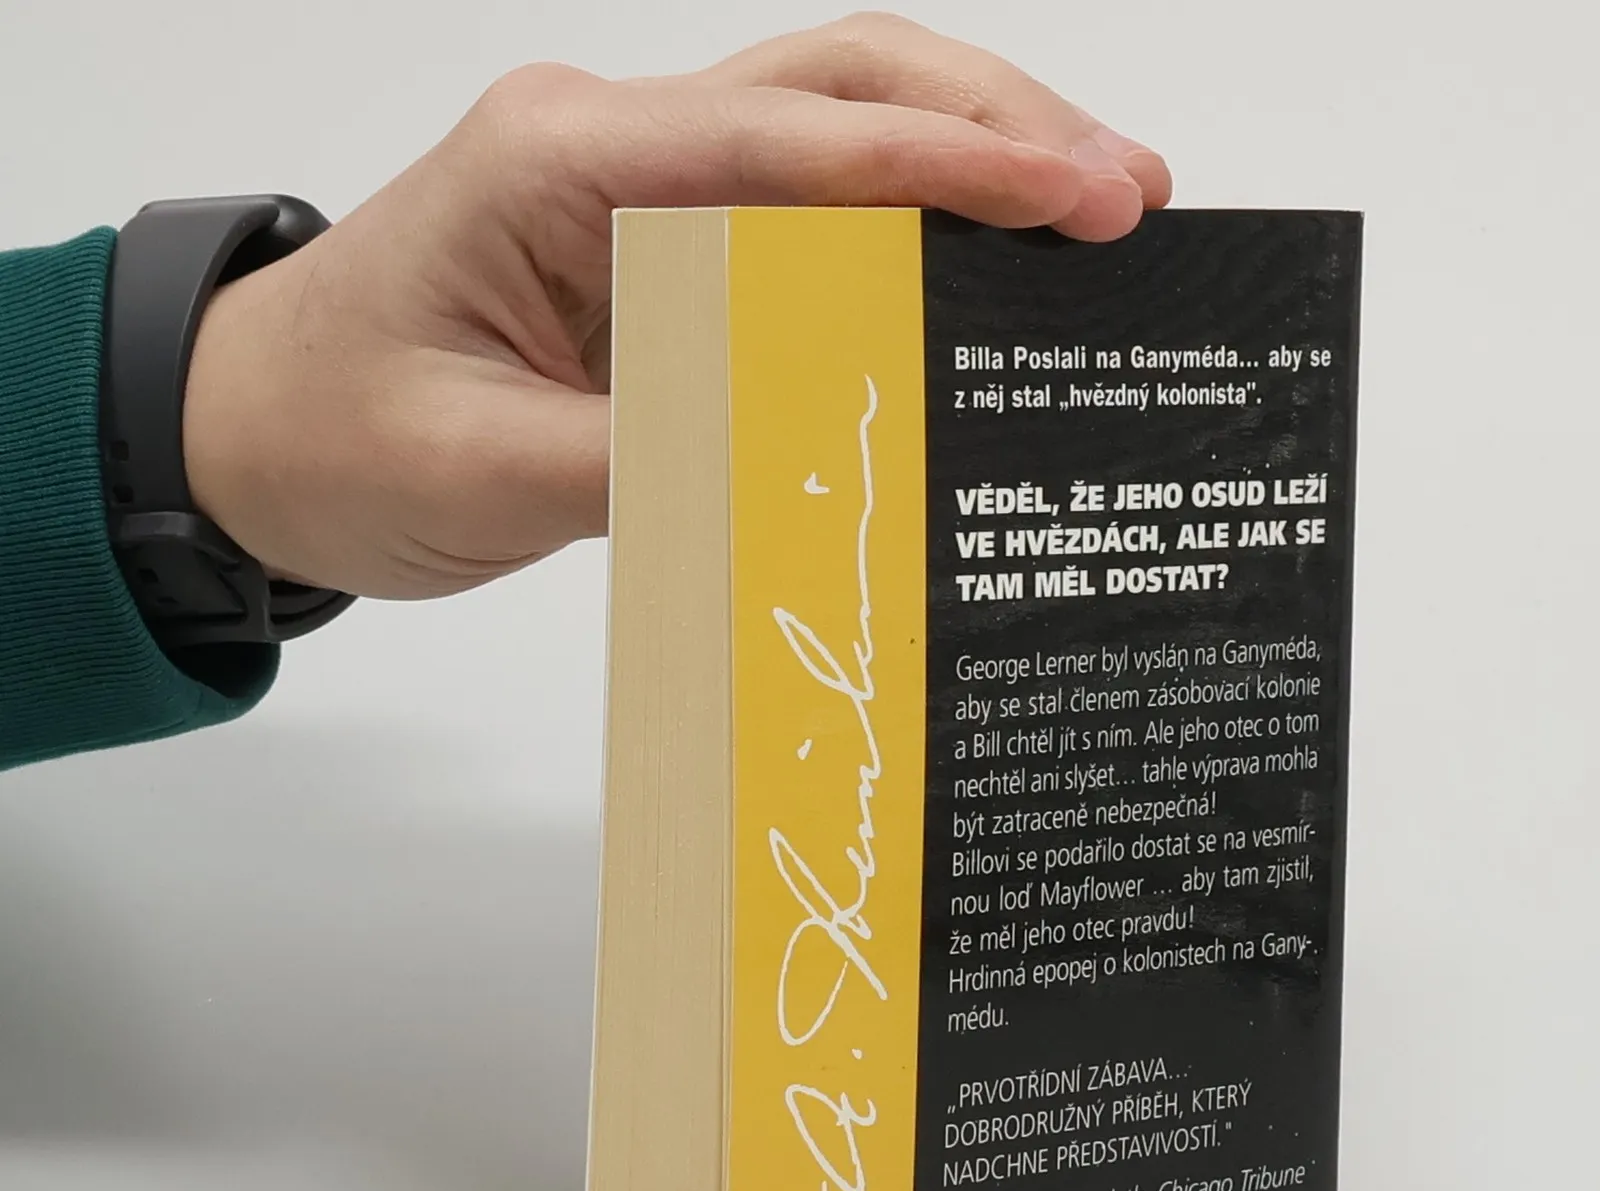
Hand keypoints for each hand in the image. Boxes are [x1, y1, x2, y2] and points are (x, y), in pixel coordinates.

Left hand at [180, 14, 1172, 600]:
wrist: (252, 429)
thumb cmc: (335, 431)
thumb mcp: (477, 470)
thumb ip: (640, 468)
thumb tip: (803, 479)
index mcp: (560, 166)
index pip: (788, 143)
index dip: (945, 165)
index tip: (1072, 195)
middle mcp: (615, 146)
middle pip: (842, 84)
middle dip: (998, 123)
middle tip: (1129, 195)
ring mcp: (643, 185)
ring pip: (841, 125)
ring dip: (973, 153)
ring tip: (1096, 216)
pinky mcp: (666, 246)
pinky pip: (813, 210)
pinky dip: (915, 225)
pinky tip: (990, 271)